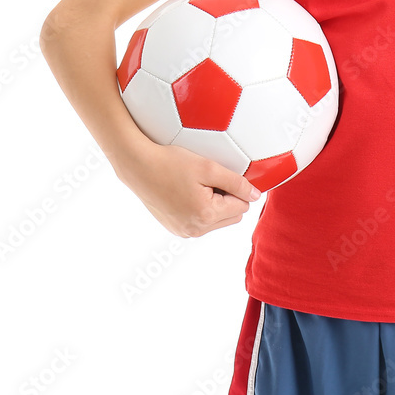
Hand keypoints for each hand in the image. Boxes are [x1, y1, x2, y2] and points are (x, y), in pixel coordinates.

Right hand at [114, 141, 260, 238]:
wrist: (139, 166)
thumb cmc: (172, 163)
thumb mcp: (209, 167)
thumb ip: (236, 182)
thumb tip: (255, 195)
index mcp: (206, 215)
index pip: (242, 205)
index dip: (235, 187)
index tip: (219, 175)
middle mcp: (196, 230)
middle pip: (232, 215)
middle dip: (227, 198)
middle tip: (208, 180)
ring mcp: (184, 231)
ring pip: (217, 220)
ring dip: (215, 204)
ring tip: (196, 185)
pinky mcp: (175, 228)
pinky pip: (201, 221)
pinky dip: (201, 208)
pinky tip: (186, 192)